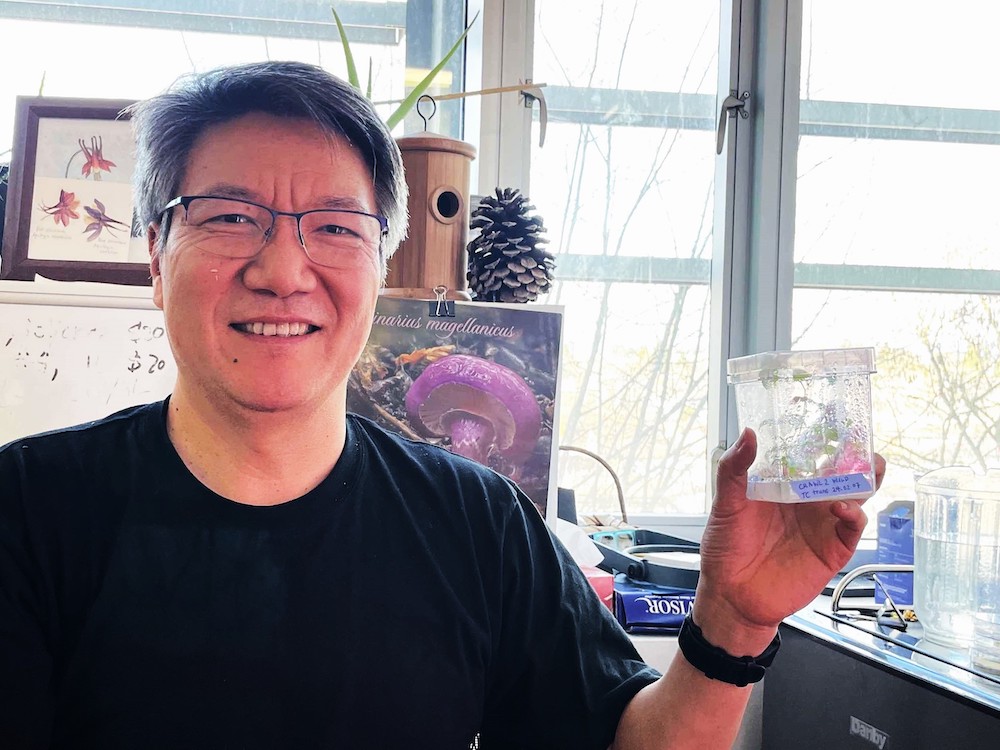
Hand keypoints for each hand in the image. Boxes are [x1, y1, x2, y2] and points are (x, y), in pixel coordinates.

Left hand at [692, 428, 885, 654]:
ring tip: (869, 465)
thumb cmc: (725, 549)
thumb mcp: (726, 505)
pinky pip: (852, 528)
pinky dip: (854, 515)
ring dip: (866, 480)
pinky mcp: (831, 550)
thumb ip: (734, 470)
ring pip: (855, 496)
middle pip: (840, 473)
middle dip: (857, 455)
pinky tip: (843, 507)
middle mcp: (806, 502)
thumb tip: (748, 434)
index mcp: (783, 486)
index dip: (823, 438)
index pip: (808, 456)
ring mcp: (821, 525)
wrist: (732, 595)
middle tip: (862, 439)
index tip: (834, 416)